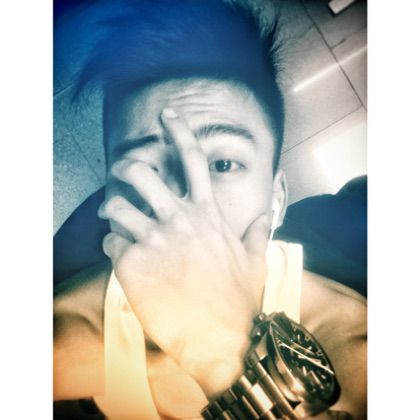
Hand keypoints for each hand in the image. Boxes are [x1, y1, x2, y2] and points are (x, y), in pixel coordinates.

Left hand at [99, 108, 268, 396]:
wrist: (214, 338)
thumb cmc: (235, 299)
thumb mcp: (254, 262)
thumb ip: (260, 233)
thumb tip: (268, 214)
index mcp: (207, 215)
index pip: (194, 160)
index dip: (180, 131)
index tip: (168, 114)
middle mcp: (179, 221)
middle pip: (141, 173)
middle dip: (126, 166)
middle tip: (122, 172)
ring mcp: (154, 241)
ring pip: (116, 205)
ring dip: (111, 207)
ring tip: (113, 215)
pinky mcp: (133, 265)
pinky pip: (110, 243)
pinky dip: (112, 245)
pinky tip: (121, 255)